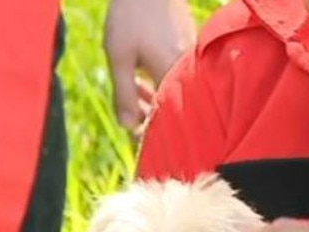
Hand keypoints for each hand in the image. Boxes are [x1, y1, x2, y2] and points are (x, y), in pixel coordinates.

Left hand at [103, 0, 195, 132]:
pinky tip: (141, 78)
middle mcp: (187, 70)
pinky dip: (159, 81)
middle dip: (150, 116)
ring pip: (172, 89)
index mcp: (171, 75)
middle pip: (171, 106)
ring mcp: (190, 58)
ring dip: (152, 97)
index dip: (150, 133)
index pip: (165, 118)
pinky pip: (174, 74)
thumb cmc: (130, 15)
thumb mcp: (119, 56)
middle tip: (130, 120)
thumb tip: (127, 127)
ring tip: (132, 95)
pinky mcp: (188, 47)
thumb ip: (123, 94)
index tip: (135, 138)